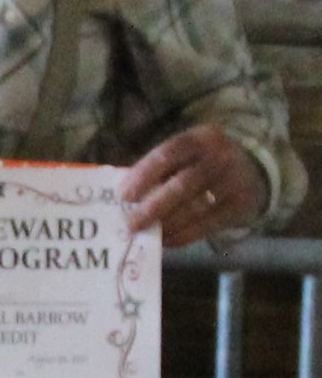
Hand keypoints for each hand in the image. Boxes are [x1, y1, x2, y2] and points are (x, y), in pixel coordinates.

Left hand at [118, 127, 267, 248]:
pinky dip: (183, 235)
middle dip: (152, 207)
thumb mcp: (189, 153)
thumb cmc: (206, 162)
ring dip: (165, 224)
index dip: (144, 175)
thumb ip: (161, 168)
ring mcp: (234, 182)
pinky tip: (166, 240)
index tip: (123, 196)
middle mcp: (221, 157)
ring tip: (145, 233)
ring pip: (194, 207)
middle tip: (129, 224)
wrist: (255, 169)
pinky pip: (207, 225)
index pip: (168, 153)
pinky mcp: (241, 206)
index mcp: (202, 138)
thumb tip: (124, 196)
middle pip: (182, 184)